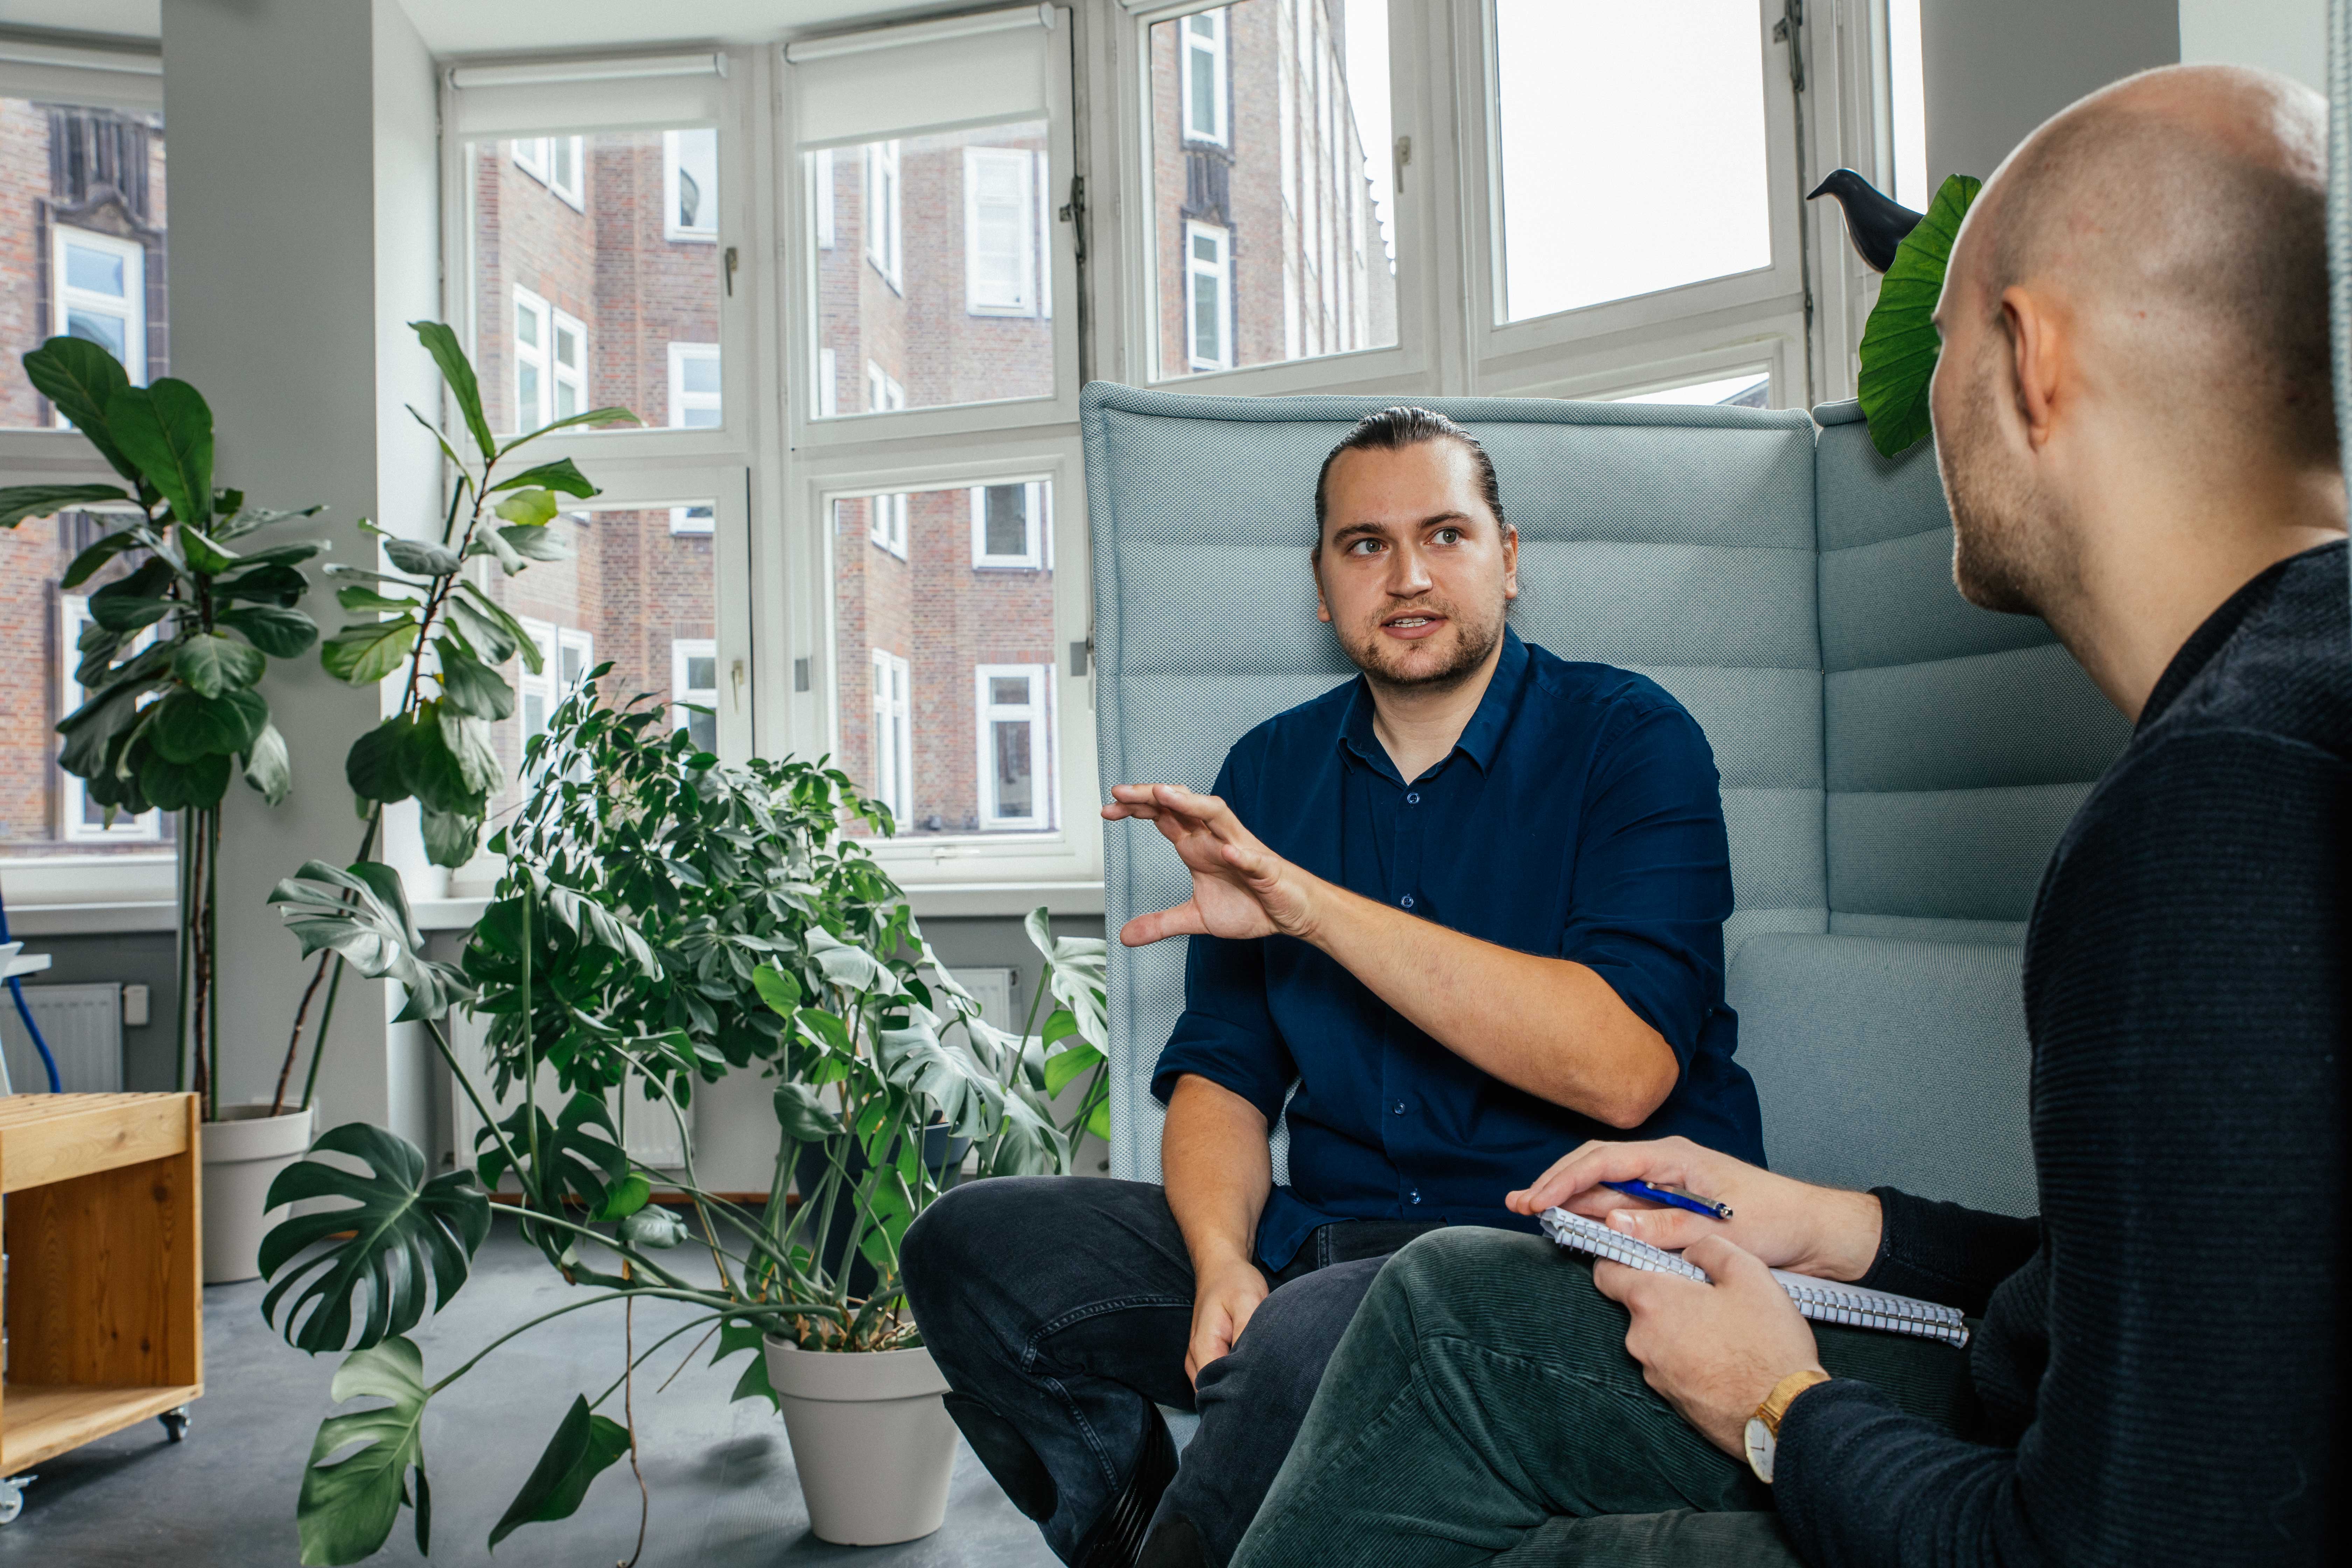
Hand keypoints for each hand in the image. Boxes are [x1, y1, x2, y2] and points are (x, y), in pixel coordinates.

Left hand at [1102, 785, 1323, 945]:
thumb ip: (1161, 923)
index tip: (1107, 807)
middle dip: (1152, 796)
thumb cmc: (1250, 905)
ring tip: (1164, 795)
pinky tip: (1228, 852)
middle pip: (1183, 806)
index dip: (1136, 808)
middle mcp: (1216, 839)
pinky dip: (1242, 855)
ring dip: (1191, 804)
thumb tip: (1124, 935)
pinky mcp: (1267, 870)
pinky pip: (1254, 859)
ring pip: (1217, 816)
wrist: (1293, 914)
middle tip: (1120, 791)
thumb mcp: (1196, 918)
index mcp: (1198, 846)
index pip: (1164, 817)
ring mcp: (1242, 850)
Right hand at [1186, 1255, 1269, 1385]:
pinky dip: (1233, 1378)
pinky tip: (1250, 1372)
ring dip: (1236, 1387)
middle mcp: (1194, 1359)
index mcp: (1203, 1348)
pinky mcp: (1206, 1357)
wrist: (1220, 1267)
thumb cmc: (1234, 1282)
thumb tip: (1253, 1368)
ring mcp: (1197, 1360)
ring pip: (1215, 1387)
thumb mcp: (1248, 1301)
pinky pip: (1216, 1378)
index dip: (1240, 1396)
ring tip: (1262, 1380)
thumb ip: (1247, 1335)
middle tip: (1268, 1389)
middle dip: (1239, 1395)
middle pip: (1214, 1392)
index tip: (1264, 1393)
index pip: (1216, 1389)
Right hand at [1508, 1136, 1882, 1281]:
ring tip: (1533, 1210)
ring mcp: (1666, 1184)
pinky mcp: (1671, 1205)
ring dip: (1569, 1198)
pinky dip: (1596, 1213)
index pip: (1605, 1161)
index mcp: (1674, 1159)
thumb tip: (1614, 1221)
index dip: (1565, 1181)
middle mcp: (1665, 1165)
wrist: (1815, 1232)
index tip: (1537, 1200)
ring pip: (1605, 1185)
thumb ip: (1667, 1226)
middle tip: (1518, 1204)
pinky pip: (1624, 1205)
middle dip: (1555, 1184)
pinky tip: (1576, 1222)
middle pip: (1596, 1167)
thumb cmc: (1777, 1222)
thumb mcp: (1723, 1229)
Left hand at [1593, 1234, 1824, 1455]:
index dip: (1622, 1259)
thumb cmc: (1767, 1344)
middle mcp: (1642, 1341)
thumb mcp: (1748, 1272)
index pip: (1608, 1273)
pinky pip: (1674, 1366)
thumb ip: (1708, 1248)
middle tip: (1711, 1297)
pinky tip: (1727, 1359)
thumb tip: (1690, 1252)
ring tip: (1727, 1331)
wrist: (1786, 1414)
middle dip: (1669, 1297)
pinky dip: (1693, 1358)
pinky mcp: (1672, 1400)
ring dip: (1683, 1329)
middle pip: (1641, 1306)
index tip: (1643, 1256)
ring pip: (1660, 1338)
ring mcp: (1655, 1375)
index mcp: (1651, 1303)